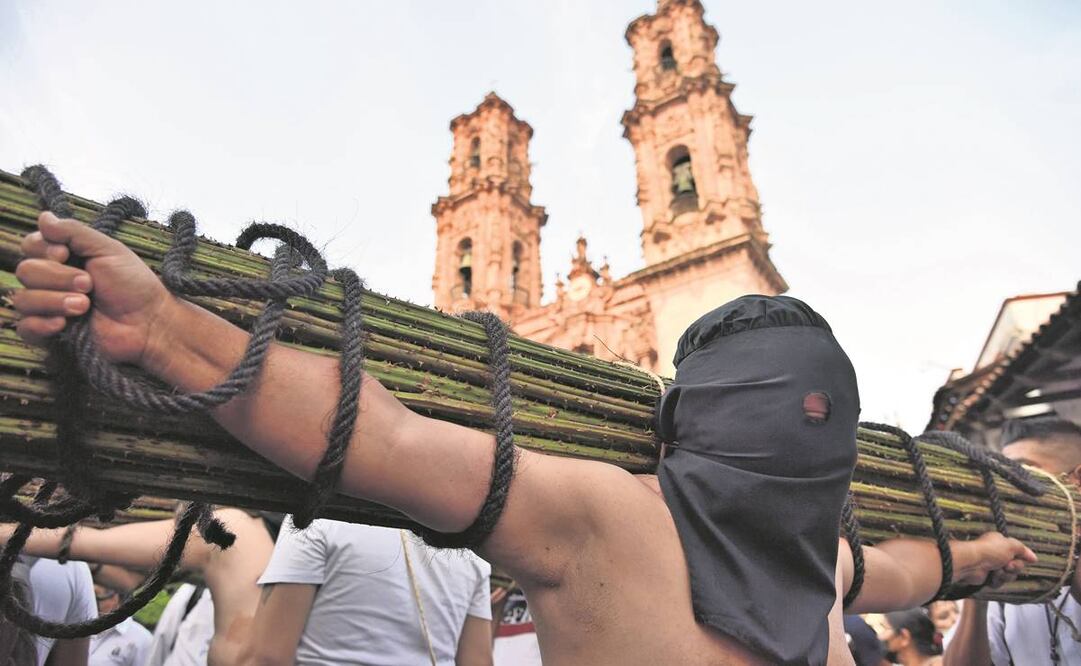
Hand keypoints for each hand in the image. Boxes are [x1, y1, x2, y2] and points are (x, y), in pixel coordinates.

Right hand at [14, 212, 173, 365]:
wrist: (149, 323)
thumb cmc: (135, 285)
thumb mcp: (109, 250)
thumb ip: (74, 232)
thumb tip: (44, 216)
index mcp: (66, 257)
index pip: (31, 246)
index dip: (43, 248)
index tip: (65, 253)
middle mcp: (54, 280)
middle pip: (26, 271)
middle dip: (57, 277)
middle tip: (89, 284)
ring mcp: (51, 307)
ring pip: (24, 299)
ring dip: (55, 300)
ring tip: (85, 306)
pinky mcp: (52, 333)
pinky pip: (26, 327)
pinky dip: (41, 324)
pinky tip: (63, 323)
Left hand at [954, 532, 1036, 588]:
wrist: (972, 564)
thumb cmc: (987, 551)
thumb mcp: (1011, 545)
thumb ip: (1023, 550)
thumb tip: (1033, 557)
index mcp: (1000, 543)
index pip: (1018, 552)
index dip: (1022, 557)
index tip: (1027, 559)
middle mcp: (995, 553)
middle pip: (1016, 566)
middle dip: (1014, 567)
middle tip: (1006, 565)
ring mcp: (991, 565)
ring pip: (1009, 576)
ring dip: (1005, 575)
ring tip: (997, 570)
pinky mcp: (987, 577)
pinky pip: (1000, 582)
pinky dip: (997, 580)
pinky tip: (991, 576)